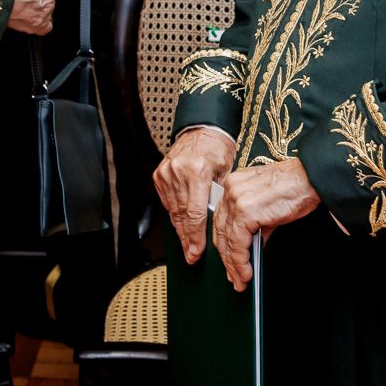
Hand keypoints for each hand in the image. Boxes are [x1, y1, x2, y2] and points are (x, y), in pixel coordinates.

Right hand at [155, 128, 236, 263]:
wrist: (203, 129)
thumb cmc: (217, 149)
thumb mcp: (225, 173)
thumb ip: (217, 198)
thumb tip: (214, 224)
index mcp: (197, 171)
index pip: (194, 213)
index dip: (195, 236)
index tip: (196, 251)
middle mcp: (178, 172)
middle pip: (181, 215)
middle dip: (187, 238)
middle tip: (191, 256)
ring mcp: (166, 172)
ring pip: (172, 210)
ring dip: (180, 229)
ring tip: (187, 245)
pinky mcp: (159, 174)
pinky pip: (167, 201)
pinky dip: (174, 213)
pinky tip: (180, 225)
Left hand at [212, 157, 321, 291]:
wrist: (309, 179)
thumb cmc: (293, 188)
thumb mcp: (266, 205)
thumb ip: (254, 224)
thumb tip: (250, 247)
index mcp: (233, 185)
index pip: (222, 220)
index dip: (224, 244)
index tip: (228, 261)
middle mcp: (230, 190)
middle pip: (221, 231)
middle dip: (227, 258)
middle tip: (233, 277)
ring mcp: (236, 200)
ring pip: (228, 240)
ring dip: (234, 265)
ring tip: (240, 281)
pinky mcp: (246, 211)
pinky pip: (238, 243)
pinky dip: (241, 261)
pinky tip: (246, 272)